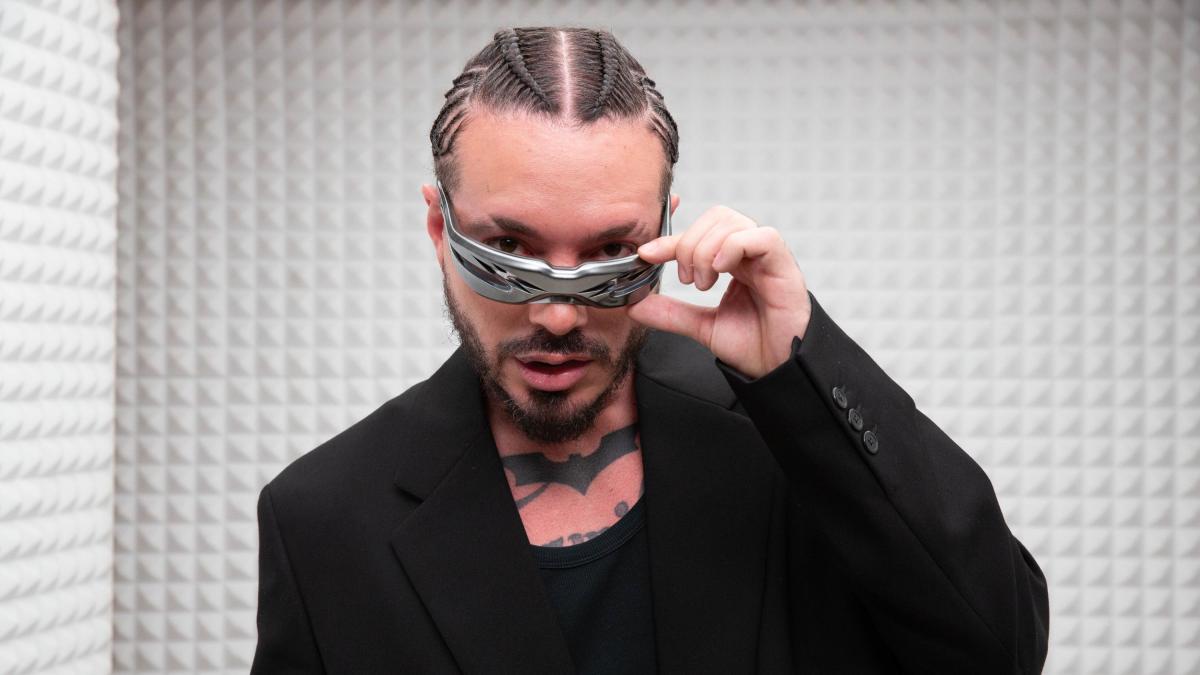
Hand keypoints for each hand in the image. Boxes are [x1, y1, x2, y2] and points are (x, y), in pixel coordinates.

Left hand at [628, 205, 811, 379]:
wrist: (778, 368)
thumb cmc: (753, 345)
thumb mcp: (701, 327)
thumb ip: (670, 313)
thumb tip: (635, 305)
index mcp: (732, 262)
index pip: (698, 233)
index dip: (669, 240)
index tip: (646, 255)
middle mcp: (749, 253)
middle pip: (714, 218)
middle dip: (689, 245)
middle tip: (687, 280)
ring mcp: (767, 256)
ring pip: (731, 222)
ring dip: (707, 250)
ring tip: (705, 283)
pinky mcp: (784, 265)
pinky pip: (760, 236)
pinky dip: (733, 247)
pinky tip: (722, 270)